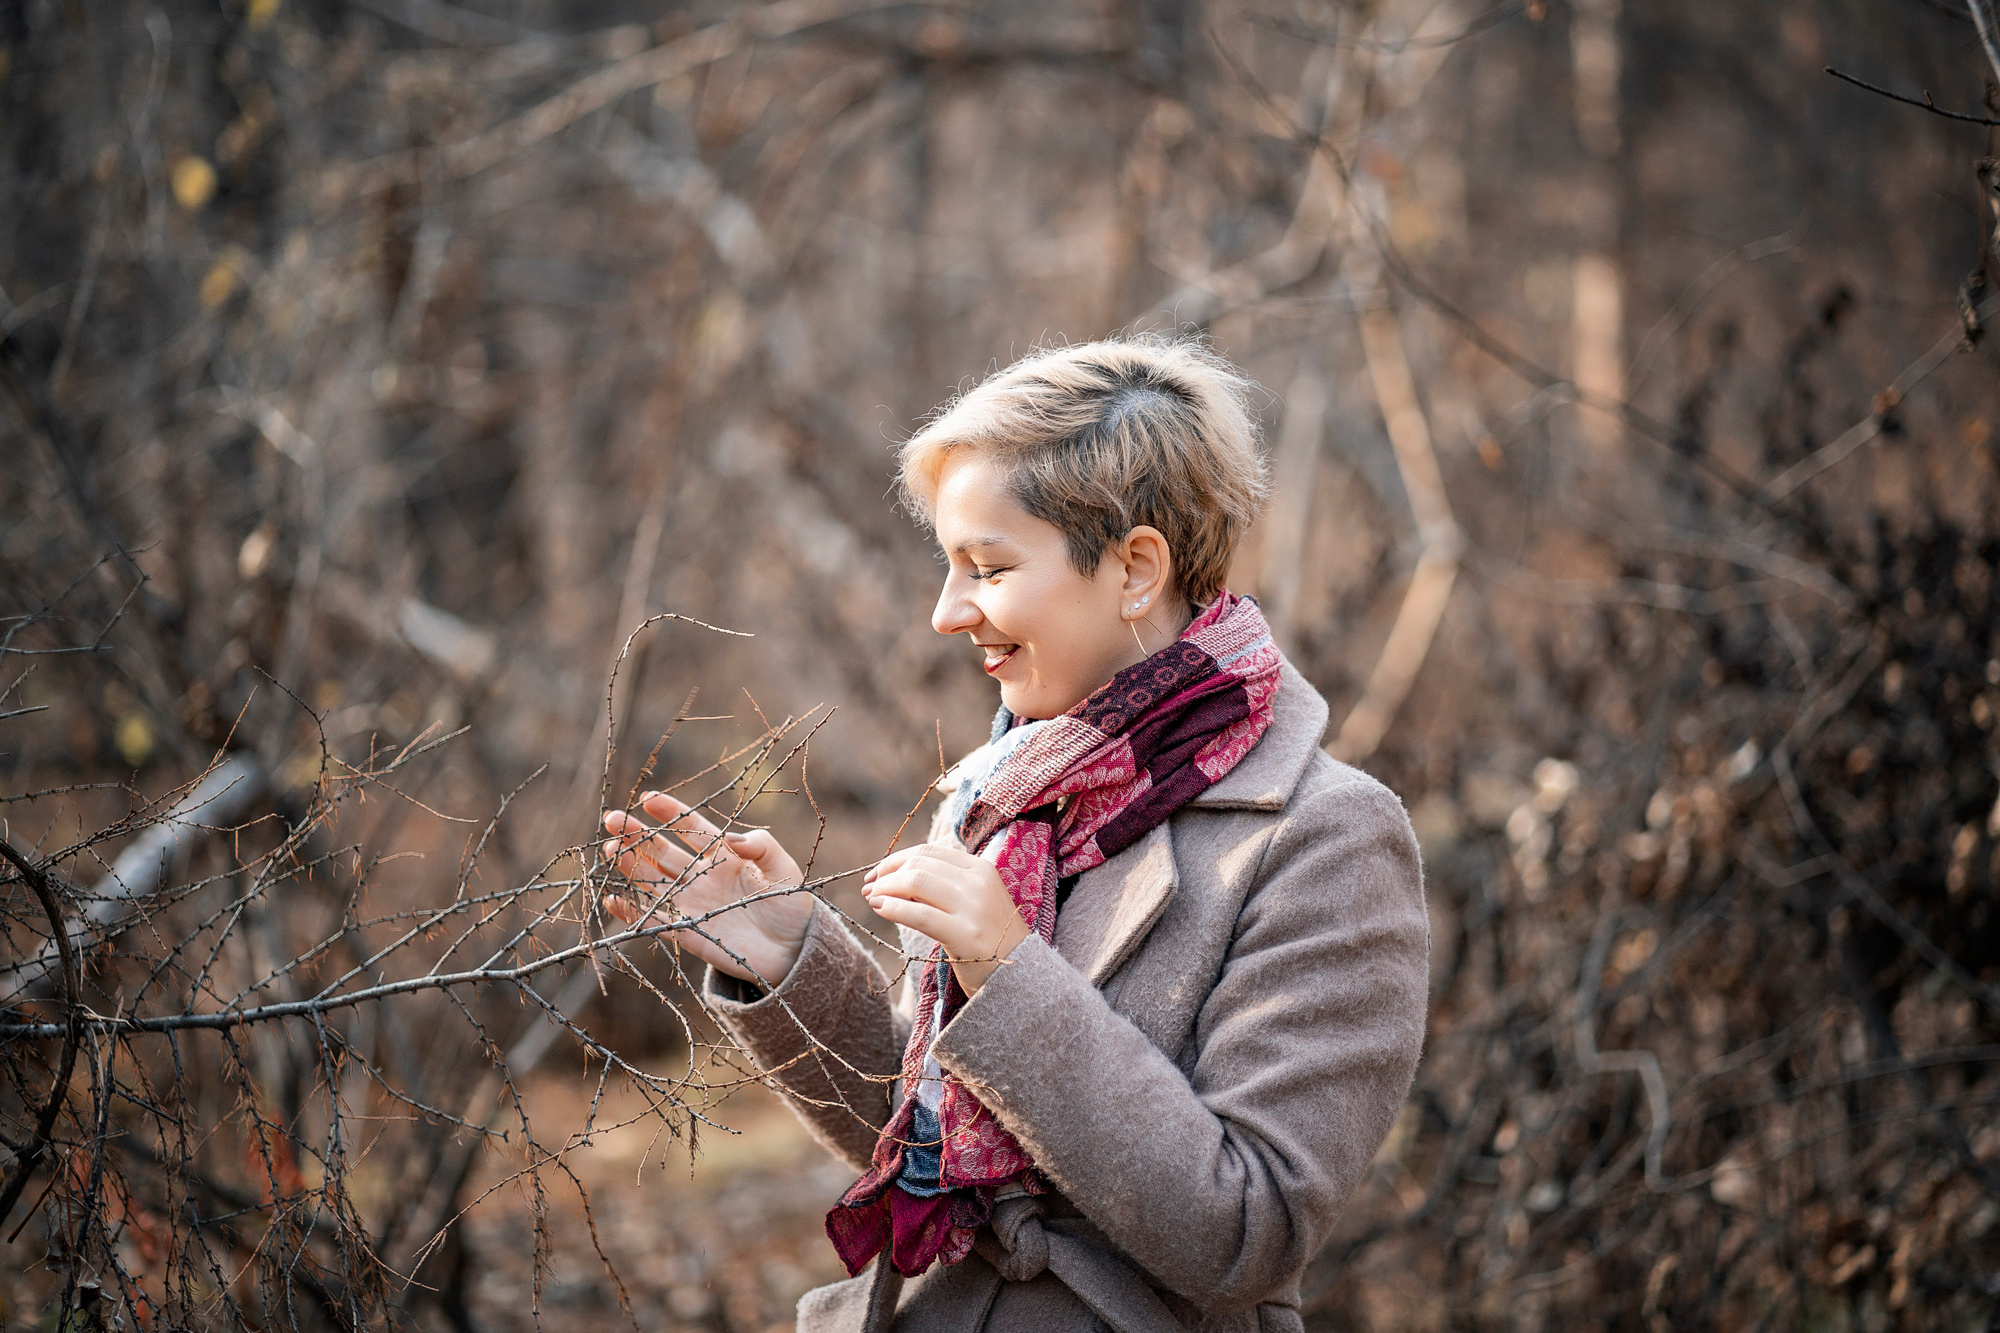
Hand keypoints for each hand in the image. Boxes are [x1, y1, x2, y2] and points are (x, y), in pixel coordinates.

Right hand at [600, 791, 811, 986]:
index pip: (691, 827)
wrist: (794, 951)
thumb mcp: (783, 868)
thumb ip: (762, 846)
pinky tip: (613, 897)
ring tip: (611, 850)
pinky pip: (653, 920)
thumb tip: (731, 838)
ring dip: (630, 865)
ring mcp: (692, 904)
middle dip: (637, 835)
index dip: (670, 812)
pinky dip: (632, 911)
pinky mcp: (687, 932)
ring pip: (652, 880)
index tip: (648, 799)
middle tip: (613, 820)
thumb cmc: (790, 905)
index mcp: (723, 856)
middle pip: (662, 851)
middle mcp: (701, 876)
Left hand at [863, 843, 1029, 993]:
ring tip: (872, 900)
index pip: (929, 851)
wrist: (1023, 976)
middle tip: (869, 888)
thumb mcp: (974, 900)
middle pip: (919, 864)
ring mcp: (973, 907)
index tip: (878, 873)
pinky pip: (919, 914)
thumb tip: (896, 876)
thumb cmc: (991, 939)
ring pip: (916, 882)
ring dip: (885, 889)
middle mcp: (978, 882)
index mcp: (981, 868)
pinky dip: (893, 908)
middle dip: (886, 874)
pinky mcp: (964, 935)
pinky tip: (880, 910)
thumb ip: (946, 884)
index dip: (896, 859)